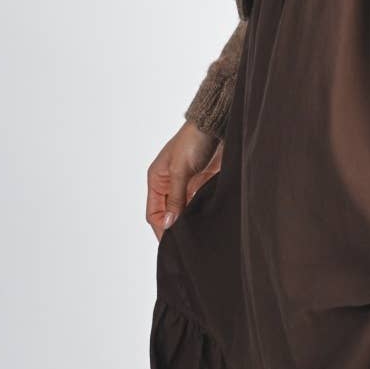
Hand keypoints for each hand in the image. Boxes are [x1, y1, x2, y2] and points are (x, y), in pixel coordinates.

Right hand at [146, 121, 221, 240]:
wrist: (216, 126)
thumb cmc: (192, 141)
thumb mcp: (180, 170)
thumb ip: (176, 198)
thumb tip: (169, 223)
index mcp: (157, 181)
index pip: (154, 213)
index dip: (161, 227)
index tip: (172, 241)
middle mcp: (170, 186)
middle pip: (169, 215)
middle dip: (175, 228)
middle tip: (186, 242)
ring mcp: (188, 186)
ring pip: (185, 212)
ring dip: (190, 222)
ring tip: (197, 234)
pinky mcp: (204, 185)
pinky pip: (200, 205)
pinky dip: (202, 214)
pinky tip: (207, 221)